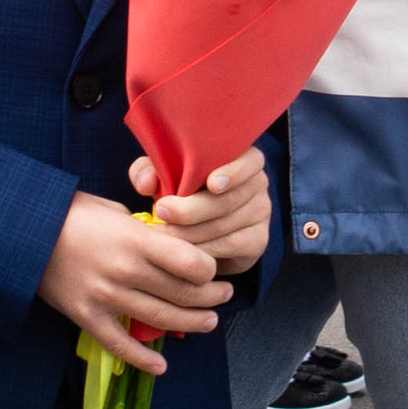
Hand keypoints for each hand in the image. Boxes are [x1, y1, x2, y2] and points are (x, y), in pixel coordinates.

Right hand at [40, 189, 230, 373]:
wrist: (24, 233)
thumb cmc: (72, 214)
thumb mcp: (115, 211)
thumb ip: (145, 232)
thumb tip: (171, 244)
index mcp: (136, 240)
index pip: (192, 264)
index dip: (210, 270)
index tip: (214, 269)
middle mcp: (126, 272)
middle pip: (184, 295)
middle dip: (212, 298)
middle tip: (223, 295)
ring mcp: (107, 298)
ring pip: (162, 321)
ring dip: (193, 324)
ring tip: (208, 321)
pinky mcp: (88, 318)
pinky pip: (121, 346)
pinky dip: (144, 360)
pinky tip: (161, 366)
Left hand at [129, 148, 271, 278]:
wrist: (201, 227)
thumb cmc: (183, 189)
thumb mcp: (164, 174)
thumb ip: (149, 171)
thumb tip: (146, 183)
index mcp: (242, 158)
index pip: (249, 160)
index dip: (233, 172)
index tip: (211, 184)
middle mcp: (258, 183)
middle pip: (228, 199)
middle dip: (191, 209)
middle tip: (161, 211)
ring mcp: (261, 212)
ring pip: (225, 225)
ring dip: (190, 232)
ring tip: (162, 234)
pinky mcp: (258, 239)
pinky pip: (230, 246)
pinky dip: (203, 250)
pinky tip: (182, 251)